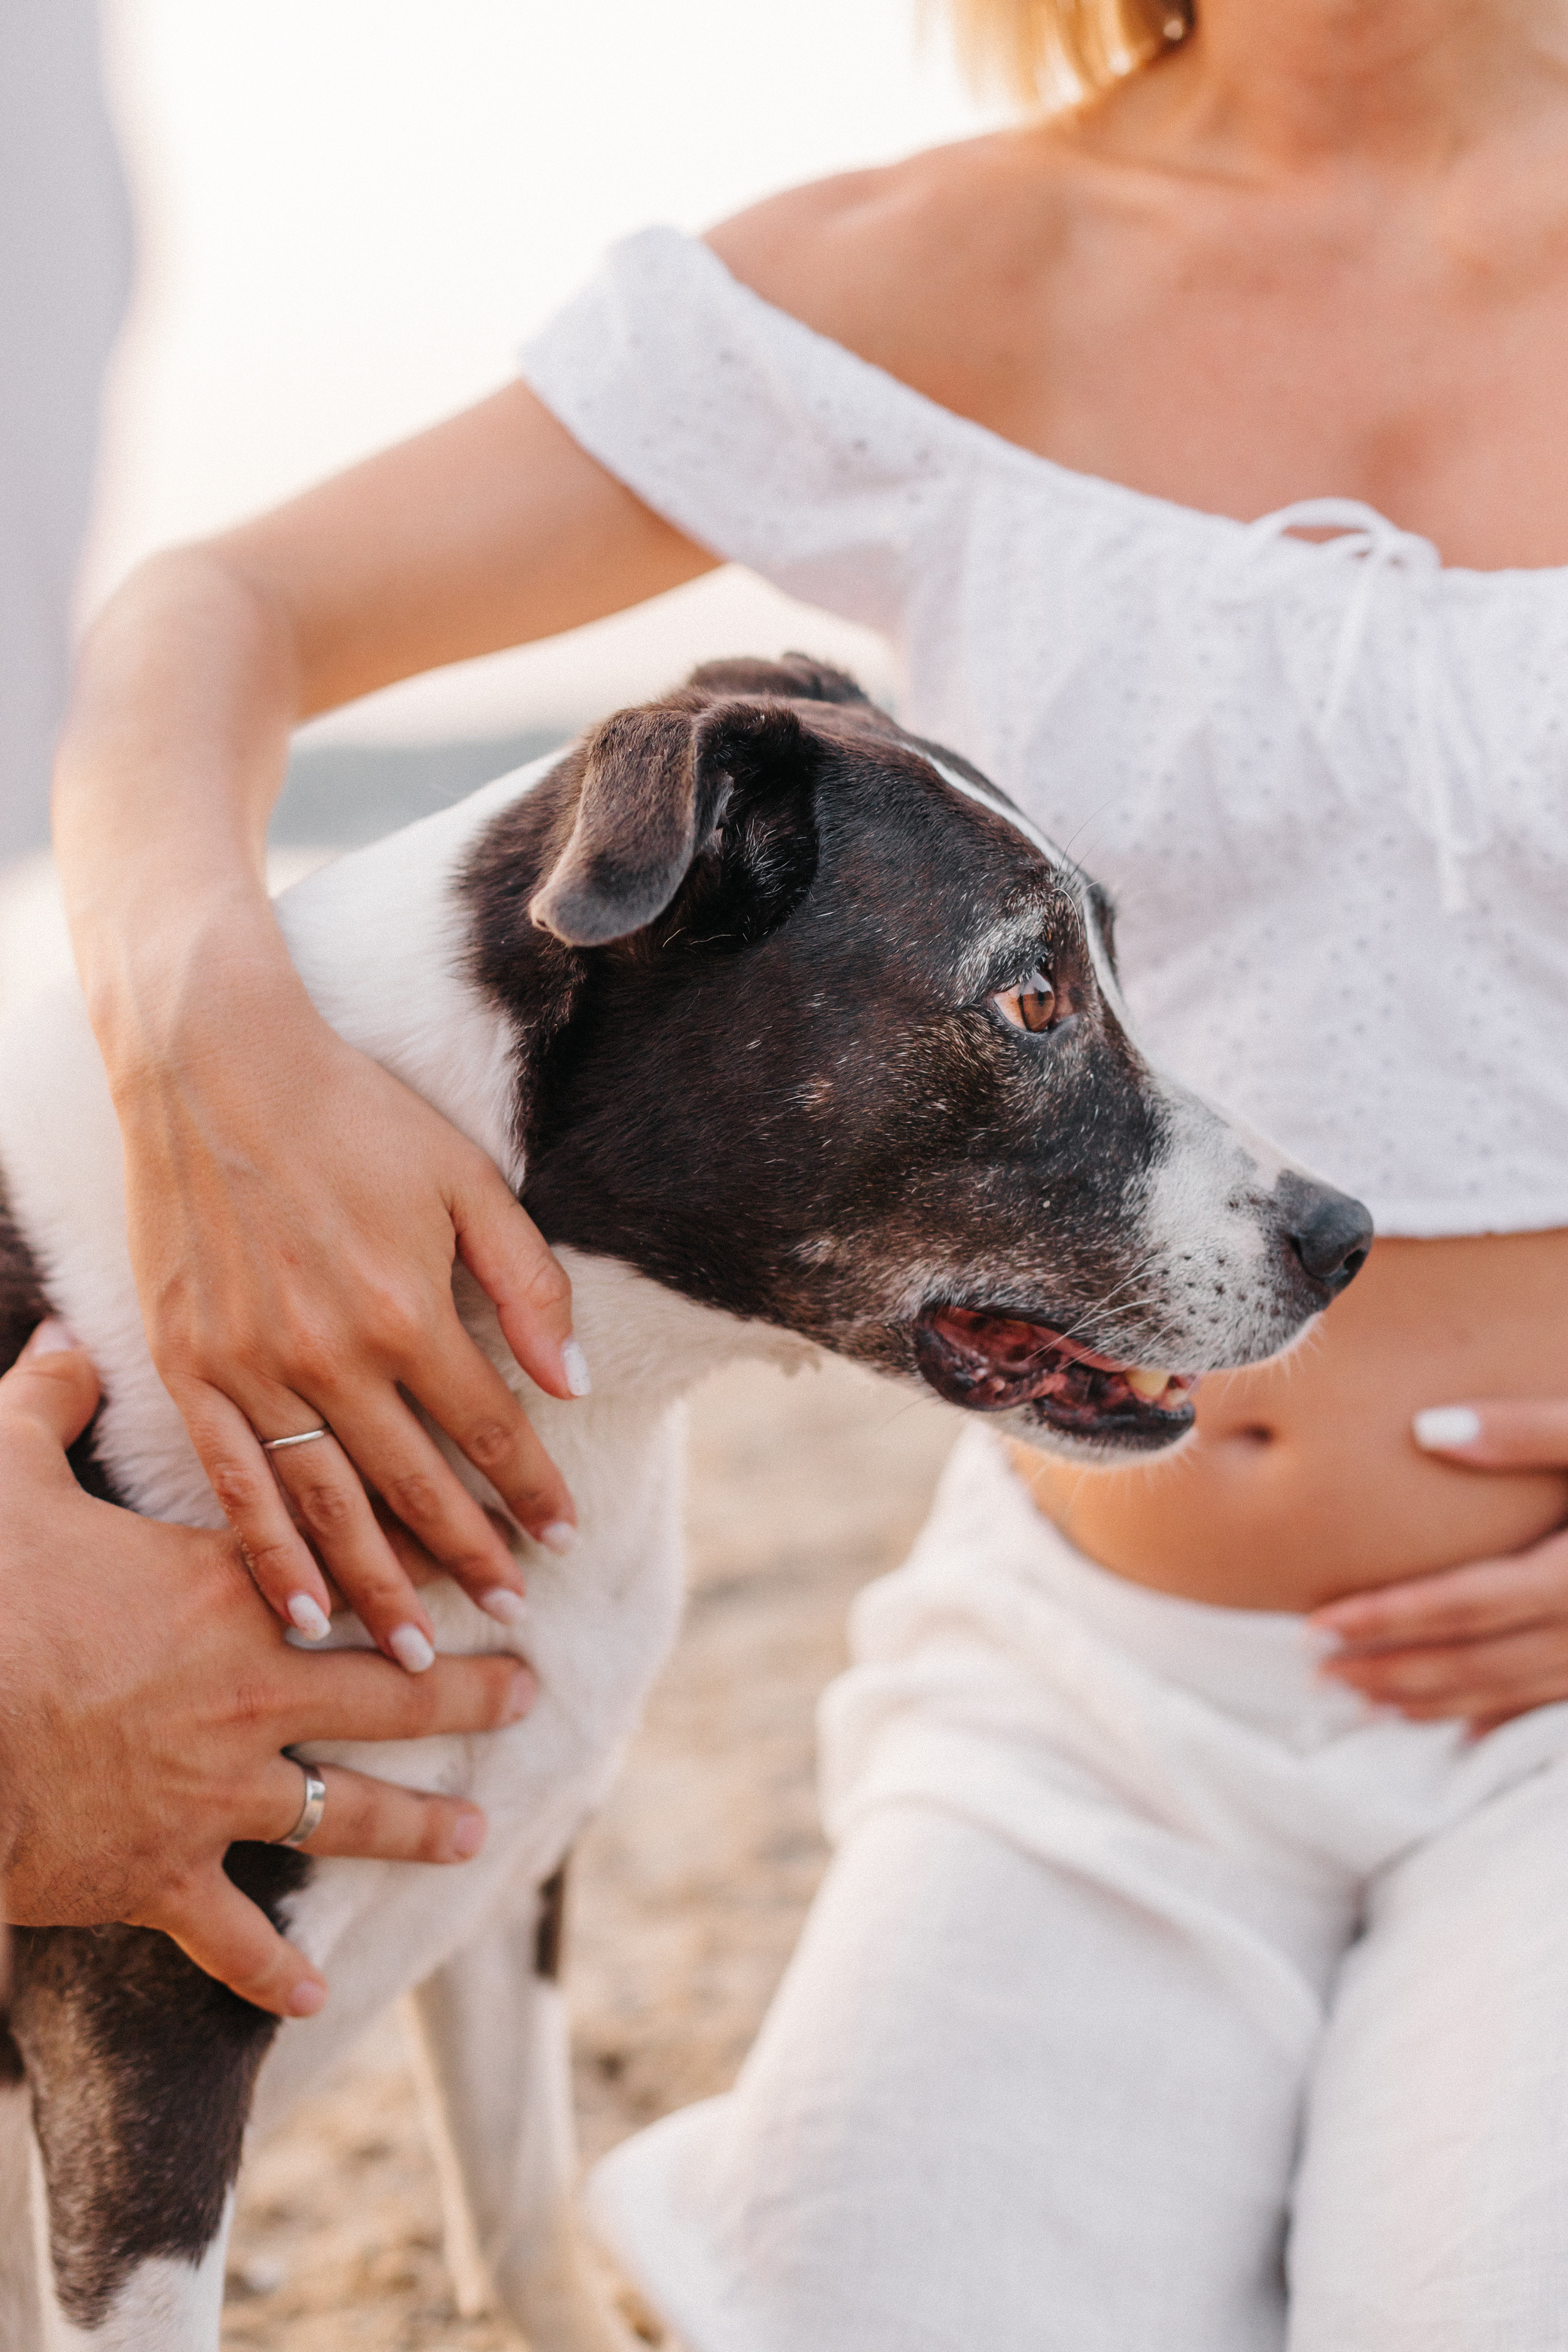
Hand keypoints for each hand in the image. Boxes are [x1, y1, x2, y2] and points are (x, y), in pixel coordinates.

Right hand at [0, 1328, 534, 2017]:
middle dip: (465, 1693)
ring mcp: (214, 1794)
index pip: (352, 1567)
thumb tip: (61, 1341)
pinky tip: (317, 1993)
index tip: (489, 1558)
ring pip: (344, 1813)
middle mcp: (248, 1694)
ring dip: (414, 1825)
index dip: (425, 1561)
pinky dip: (273, 1970)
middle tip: (528, 1695)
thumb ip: (47, 1404)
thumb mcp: (6, 1476)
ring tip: (474, 1833)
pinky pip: (234, 1937)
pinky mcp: (161, 1879)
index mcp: (225, 1593)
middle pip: (386, 1692)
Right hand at [116, 968, 587, 1670]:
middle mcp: (330, 1355)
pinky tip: (302, 1612)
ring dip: (377, 1586)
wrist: (216, 1067)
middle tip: (509, 1614)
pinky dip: (269, 1555)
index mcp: (407, 1311)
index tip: (564, 1539)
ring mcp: (251, 1369)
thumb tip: (575, 1381)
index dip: (532, 1492)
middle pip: (414, 1488)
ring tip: (415, 1654)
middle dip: (470, 1560)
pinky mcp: (190, 1368)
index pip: (491, 1432)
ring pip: (326, 1508)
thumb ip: (527, 1283)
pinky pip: (235, 1486)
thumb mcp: (468, 1179)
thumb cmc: (356, 1114)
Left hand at [1313, 1400, 1567, 1730]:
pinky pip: (1554, 1703)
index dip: (1386, 1617)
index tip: (1319, 1625)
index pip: (1459, 1604)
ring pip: (1508, 1694)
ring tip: (1364, 1699)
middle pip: (1473, 1661)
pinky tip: (1459, 1726)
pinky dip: (1500, 1715)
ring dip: (1430, 1700)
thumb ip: (1523, 1430)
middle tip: (1318, 1675)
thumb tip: (1427, 1430)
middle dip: (1391, 1671)